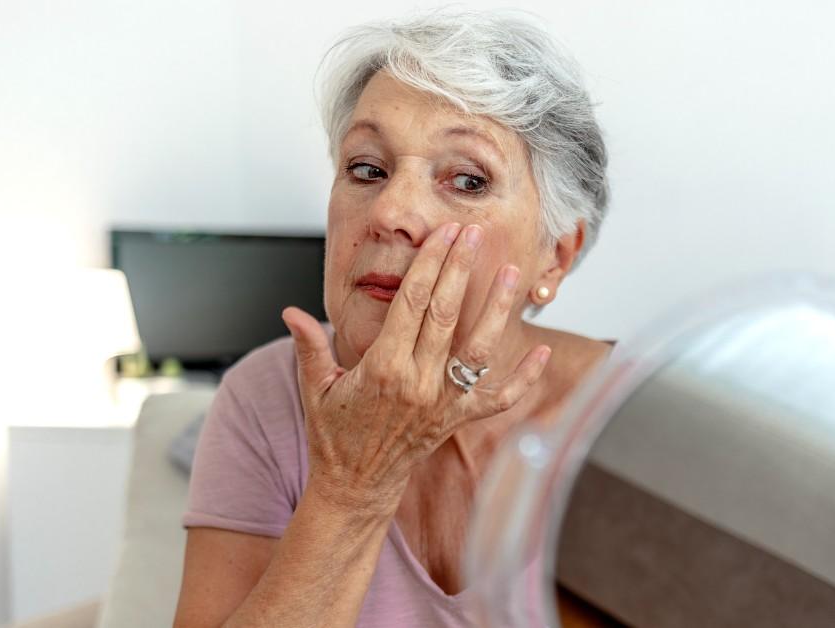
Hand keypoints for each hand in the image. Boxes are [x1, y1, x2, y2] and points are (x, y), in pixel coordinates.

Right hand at [281, 222, 551, 513]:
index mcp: (383, 368)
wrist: (356, 485)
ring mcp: (442, 401)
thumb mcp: (316, 387)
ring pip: (478, 347)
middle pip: (445, 313)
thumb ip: (309, 347)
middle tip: (473, 232)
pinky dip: (524, 377)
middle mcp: (417, 382)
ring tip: (512, 272)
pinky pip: (498, 398)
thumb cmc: (335, 434)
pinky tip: (543, 350)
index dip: (430, 264)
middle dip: (461, 268)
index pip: (411, 303)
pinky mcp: (458, 419)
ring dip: (496, 308)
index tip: (443, 234)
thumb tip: (291, 312)